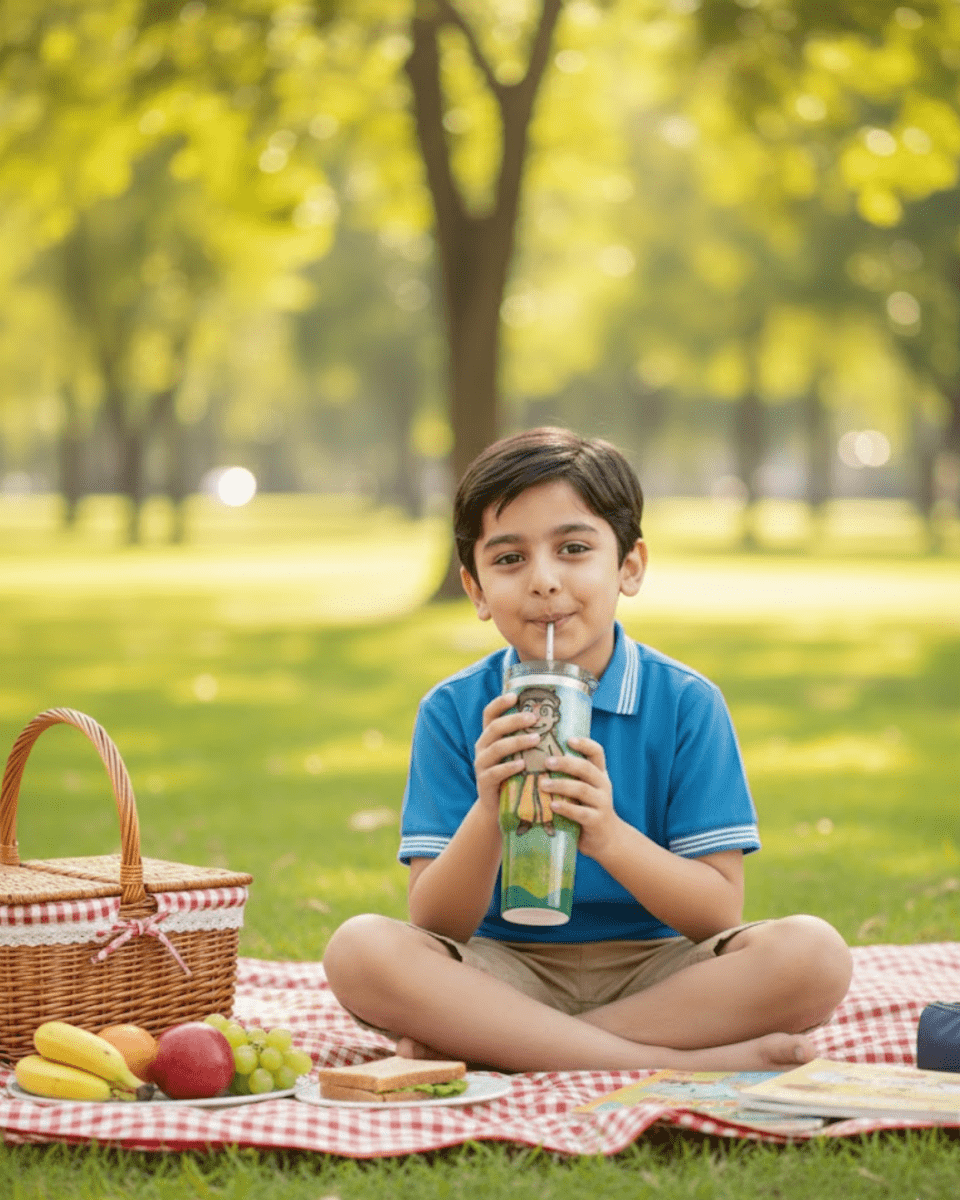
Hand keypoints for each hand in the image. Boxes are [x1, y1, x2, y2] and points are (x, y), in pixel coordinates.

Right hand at [473, 692, 539, 817]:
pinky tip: (523, 765)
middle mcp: (482, 747)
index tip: (515, 696)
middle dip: (514, 721)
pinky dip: (509, 767)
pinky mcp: (484, 782)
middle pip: (494, 727)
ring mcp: (481, 764)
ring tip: (536, 739)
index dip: (499, 703)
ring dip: (516, 742)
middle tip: (534, 718)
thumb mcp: (517, 753)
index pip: (489, 713)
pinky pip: (495, 772)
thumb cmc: (514, 774)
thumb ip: (526, 737)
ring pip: (496, 748)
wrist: (498, 806)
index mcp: (489, 736)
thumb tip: (553, 717)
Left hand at [539, 737, 623, 861]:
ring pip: (582, 789)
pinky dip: (566, 808)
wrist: (607, 839)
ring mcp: (602, 803)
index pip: (597, 752)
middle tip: (546, 762)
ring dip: (560, 785)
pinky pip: (581, 813)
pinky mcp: (597, 821)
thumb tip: (538, 758)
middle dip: (566, 763)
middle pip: (586, 768)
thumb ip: (571, 776)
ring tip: (543, 784)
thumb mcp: (584, 790)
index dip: (584, 743)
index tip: (568, 739)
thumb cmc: (587, 809)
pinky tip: (552, 806)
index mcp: (599, 774)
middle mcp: (603, 785)